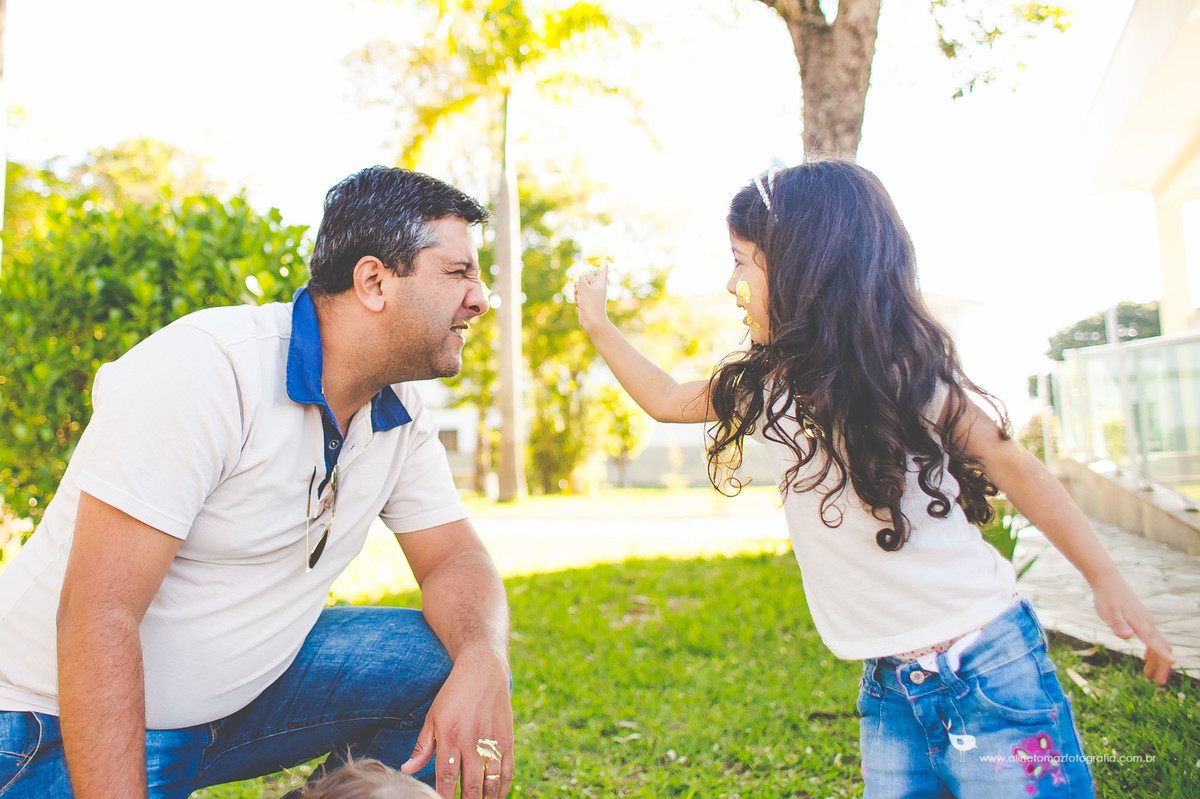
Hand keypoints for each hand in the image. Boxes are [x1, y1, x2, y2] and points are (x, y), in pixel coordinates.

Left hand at [401, 646, 513, 797]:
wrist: (483, 670)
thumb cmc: (454, 694)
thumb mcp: (433, 717)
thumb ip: (422, 746)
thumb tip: (407, 769)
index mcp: (449, 736)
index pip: (447, 777)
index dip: (445, 797)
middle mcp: (472, 741)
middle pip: (471, 785)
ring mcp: (492, 741)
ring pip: (491, 781)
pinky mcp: (507, 738)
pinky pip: (507, 770)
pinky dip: (503, 787)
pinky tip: (496, 796)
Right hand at [573, 263, 610, 333]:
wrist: (592, 322)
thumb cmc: (590, 304)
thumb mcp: (584, 287)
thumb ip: (581, 278)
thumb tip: (580, 277)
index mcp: (601, 282)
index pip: (603, 268)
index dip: (600, 261)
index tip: (597, 256)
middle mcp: (597, 287)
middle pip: (586, 277)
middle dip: (580, 281)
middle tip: (581, 289)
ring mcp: (592, 294)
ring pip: (580, 286)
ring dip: (577, 291)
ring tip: (580, 299)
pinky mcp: (587, 301)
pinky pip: (579, 294)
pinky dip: (577, 298)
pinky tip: (579, 305)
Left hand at [1091, 571, 1174, 684]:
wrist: (1107, 580)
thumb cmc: (1106, 598)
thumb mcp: (1108, 613)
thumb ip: (1118, 625)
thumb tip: (1128, 636)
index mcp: (1140, 624)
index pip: (1155, 641)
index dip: (1163, 653)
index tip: (1173, 663)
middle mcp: (1147, 623)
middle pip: (1161, 647)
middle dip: (1163, 665)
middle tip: (1159, 683)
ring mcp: (1146, 621)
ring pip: (1158, 644)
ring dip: (1157, 661)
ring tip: (1150, 676)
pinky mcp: (1141, 619)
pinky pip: (1152, 638)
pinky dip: (1152, 651)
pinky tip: (1146, 659)